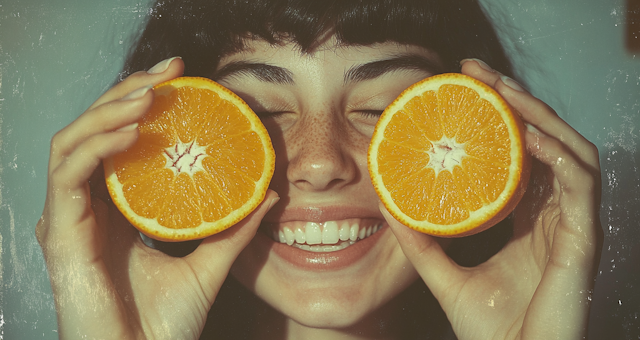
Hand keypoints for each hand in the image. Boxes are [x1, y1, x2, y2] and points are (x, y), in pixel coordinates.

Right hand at [36, 57, 278, 338]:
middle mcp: (87, 208)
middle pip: (95, 131)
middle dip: (128, 92)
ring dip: (110, 111)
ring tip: (150, 95)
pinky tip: (132, 132)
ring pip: (73, 141)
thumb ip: (234, 228)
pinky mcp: (59, 234)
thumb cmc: (165, 325)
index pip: (120, 141)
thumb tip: (269, 194)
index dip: (143, 104)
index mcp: (116, 211)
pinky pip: (68, 174)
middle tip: (170, 71)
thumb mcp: (208, 265)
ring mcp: (68, 219)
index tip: (182, 81)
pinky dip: (97, 146)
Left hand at [383, 59, 602, 339]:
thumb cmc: (490, 331)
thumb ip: (421, 242)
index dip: (500, 120)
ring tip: (502, 92)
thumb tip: (388, 204)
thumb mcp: (445, 275)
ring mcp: (573, 226)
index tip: (466, 91)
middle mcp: (555, 216)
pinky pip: (582, 185)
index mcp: (529, 221)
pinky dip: (559, 155)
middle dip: (516, 101)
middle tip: (479, 74)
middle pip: (545, 142)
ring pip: (571, 151)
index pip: (521, 156)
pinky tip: (530, 135)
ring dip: (540, 115)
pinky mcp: (585, 241)